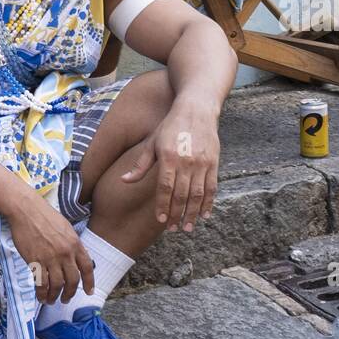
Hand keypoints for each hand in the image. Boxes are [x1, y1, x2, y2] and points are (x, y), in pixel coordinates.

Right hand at [7, 192, 95, 305]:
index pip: (87, 267)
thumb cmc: (44, 215)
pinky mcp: (35, 261)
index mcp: (75, 244)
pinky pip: (41, 282)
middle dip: (70, 293)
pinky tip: (41, 296)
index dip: (89, 282)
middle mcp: (65, 253)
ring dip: (55, 296)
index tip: (89, 292)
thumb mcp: (65, 228)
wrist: (26, 210)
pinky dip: (41, 292)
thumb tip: (75, 258)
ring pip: (57, 285)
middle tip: (66, 299)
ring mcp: (50, 258)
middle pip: (72, 280)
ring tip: (51, 301)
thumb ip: (72, 244)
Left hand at [121, 101, 220, 231]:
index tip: (161, 220)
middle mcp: (186, 162)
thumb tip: (124, 181)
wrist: (197, 109)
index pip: (165, 188)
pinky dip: (208, 203)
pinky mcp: (214, 163)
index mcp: (169, 158)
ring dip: (193, 213)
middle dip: (177, 214)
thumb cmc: (170, 126)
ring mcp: (202, 163)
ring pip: (197, 194)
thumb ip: (140, 165)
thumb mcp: (151, 143)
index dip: (163, 206)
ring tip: (187, 227)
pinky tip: (204, 215)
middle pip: (181, 195)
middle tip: (173, 229)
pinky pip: (212, 187)